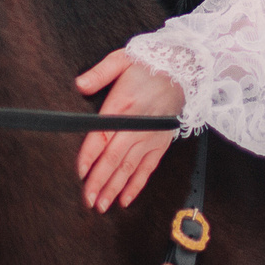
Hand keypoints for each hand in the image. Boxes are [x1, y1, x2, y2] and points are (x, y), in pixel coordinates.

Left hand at [74, 50, 186, 212]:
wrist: (185, 69)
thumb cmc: (151, 64)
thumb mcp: (122, 59)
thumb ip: (99, 73)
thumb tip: (79, 85)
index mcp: (122, 106)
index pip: (100, 138)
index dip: (88, 158)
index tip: (79, 174)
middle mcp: (136, 126)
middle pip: (113, 160)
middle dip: (99, 183)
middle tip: (87, 201)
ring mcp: (150, 137)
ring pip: (129, 169)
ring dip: (114, 189)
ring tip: (102, 205)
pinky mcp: (161, 142)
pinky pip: (147, 168)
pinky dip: (136, 185)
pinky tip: (125, 199)